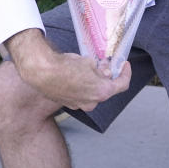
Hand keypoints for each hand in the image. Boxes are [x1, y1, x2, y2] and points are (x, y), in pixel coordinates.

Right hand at [7, 29, 131, 110]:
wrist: (42, 73)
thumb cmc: (66, 67)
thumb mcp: (88, 62)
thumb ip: (100, 68)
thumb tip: (105, 70)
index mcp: (102, 92)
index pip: (122, 85)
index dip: (125, 73)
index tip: (124, 65)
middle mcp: (92, 102)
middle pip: (105, 89)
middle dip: (105, 77)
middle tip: (102, 64)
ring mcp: (80, 105)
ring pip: (92, 92)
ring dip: (93, 81)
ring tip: (85, 67)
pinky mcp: (69, 104)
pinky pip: (80, 94)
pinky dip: (82, 86)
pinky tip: (74, 75)